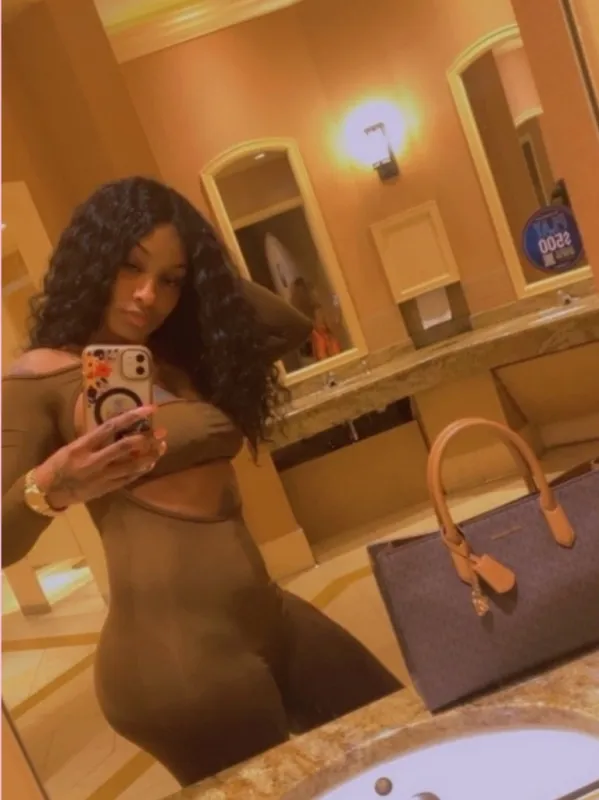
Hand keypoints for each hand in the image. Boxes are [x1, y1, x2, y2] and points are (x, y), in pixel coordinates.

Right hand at [33, 406, 165, 509]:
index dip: (132, 417)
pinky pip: (129, 478)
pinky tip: (150, 463)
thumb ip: (94, 439)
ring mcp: (101, 477)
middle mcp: (94, 461)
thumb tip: (117, 428)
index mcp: (83, 446)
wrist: (48, 491)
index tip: (149, 409)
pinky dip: (141, 470)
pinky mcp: (106, 489)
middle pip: (125, 447)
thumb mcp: (72, 447)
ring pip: (132, 465)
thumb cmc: (58, 464)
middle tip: (162, 431)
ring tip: (162, 447)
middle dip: (146, 438)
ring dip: (150, 456)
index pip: (111, 427)